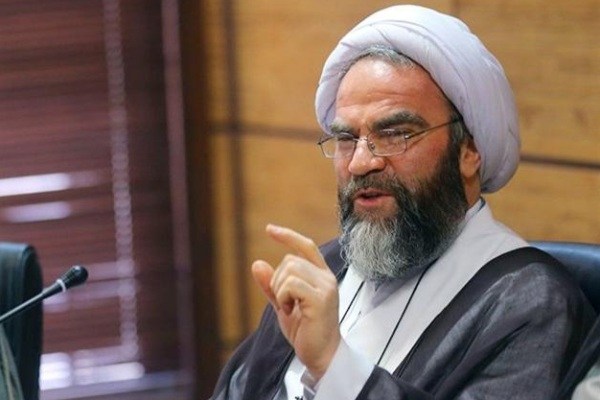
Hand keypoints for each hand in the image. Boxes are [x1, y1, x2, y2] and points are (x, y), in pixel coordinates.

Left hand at [252, 224, 340, 379]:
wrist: (321, 355)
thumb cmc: (305, 330)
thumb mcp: (283, 304)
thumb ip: (271, 285)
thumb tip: (257, 263)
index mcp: (321, 275)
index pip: (306, 246)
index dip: (288, 235)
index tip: (269, 229)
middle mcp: (326, 278)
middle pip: (290, 260)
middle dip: (277, 280)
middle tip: (285, 303)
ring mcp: (325, 287)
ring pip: (289, 270)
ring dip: (280, 290)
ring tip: (289, 308)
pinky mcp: (321, 299)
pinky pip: (291, 285)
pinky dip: (283, 297)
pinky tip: (290, 311)